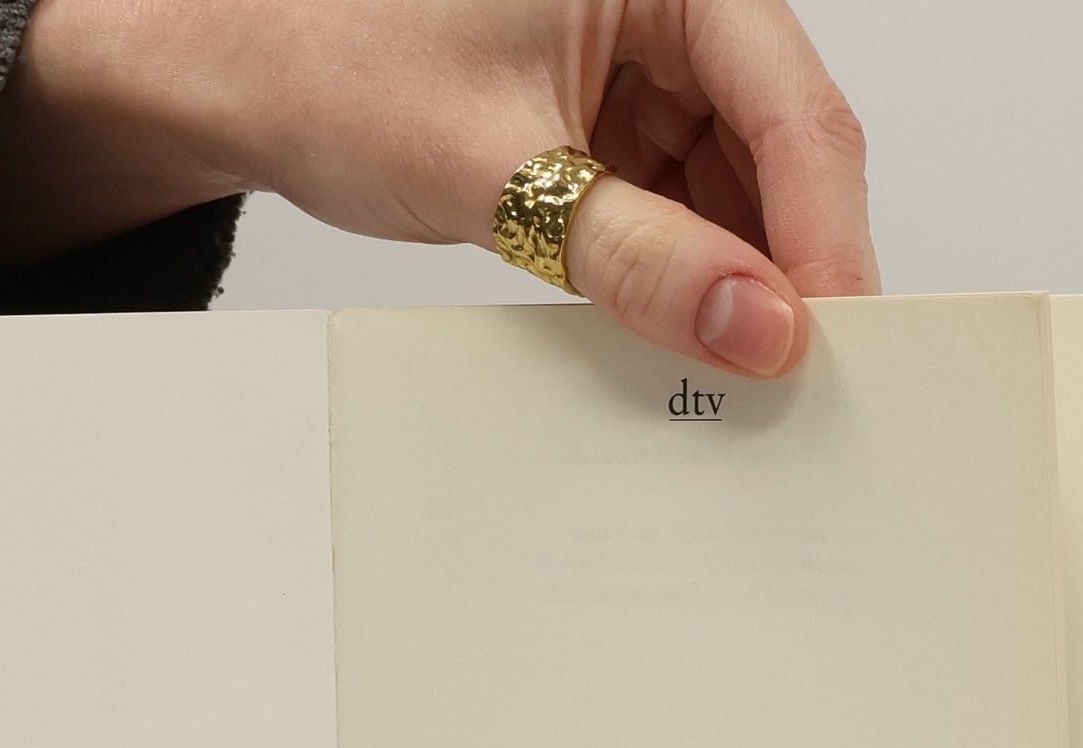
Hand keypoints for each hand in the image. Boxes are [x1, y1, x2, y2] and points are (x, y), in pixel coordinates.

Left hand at [0, 0, 878, 375]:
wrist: (246, 80)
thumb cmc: (334, 68)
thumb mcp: (495, 172)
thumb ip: (635, 255)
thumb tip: (752, 325)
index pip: (791, 101)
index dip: (825, 230)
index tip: (836, 334)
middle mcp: (665, 4)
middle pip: (778, 143)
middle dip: (787, 260)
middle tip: (800, 374)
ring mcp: (639, 63)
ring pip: (732, 183)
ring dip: (734, 276)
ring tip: (735, 369)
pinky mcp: (606, 121)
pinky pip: (675, 201)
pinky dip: (679, 271)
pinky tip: (680, 333)